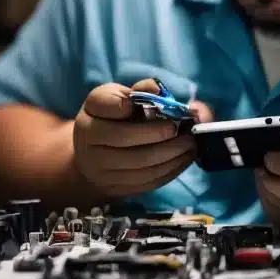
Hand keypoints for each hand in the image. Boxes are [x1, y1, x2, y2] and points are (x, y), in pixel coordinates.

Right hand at [73, 79, 212, 200]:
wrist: (93, 159)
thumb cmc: (109, 121)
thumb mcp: (116, 99)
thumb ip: (138, 91)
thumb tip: (157, 88)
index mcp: (89, 120)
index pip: (109, 107)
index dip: (128, 103)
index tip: (151, 101)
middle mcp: (90, 148)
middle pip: (128, 139)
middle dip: (161, 132)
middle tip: (184, 127)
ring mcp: (103, 173)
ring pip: (143, 164)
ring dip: (173, 153)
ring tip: (190, 142)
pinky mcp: (119, 190)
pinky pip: (150, 181)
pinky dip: (173, 168)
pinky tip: (185, 157)